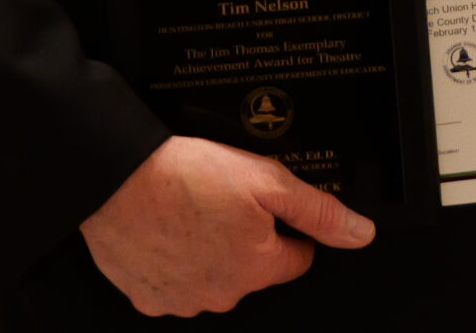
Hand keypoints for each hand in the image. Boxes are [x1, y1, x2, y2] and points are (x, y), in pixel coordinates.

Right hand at [79, 135, 375, 315]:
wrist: (116, 178)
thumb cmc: (186, 175)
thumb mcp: (267, 180)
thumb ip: (317, 210)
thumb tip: (359, 233)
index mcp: (256, 267)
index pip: (296, 258)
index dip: (286, 228)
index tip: (264, 207)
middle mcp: (222, 294)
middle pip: (253, 269)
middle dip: (246, 239)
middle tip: (222, 202)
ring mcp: (183, 301)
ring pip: (213, 277)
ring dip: (209, 251)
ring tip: (191, 212)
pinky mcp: (148, 299)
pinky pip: (174, 283)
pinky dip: (174, 262)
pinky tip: (167, 231)